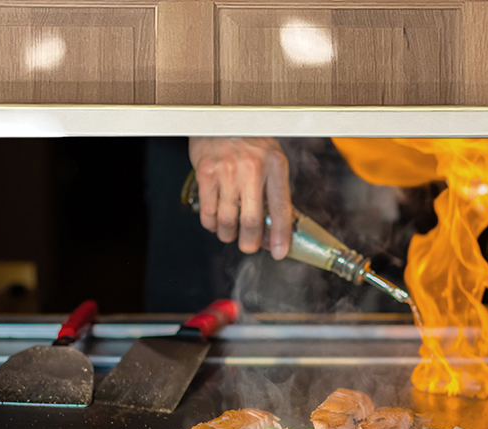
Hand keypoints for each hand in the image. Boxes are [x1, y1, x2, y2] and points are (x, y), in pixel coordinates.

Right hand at [188, 137, 292, 258]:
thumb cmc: (249, 140)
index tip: (279, 252)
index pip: (281, 210)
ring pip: (228, 221)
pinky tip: (216, 221)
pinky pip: (209, 212)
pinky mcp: (206, 173)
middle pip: (252, 221)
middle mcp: (252, 168)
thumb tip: (277, 227)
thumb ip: (275, 190)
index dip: (280, 236)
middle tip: (248, 246)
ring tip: (230, 233)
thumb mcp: (272, 159)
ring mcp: (227, 171)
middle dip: (250, 242)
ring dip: (229, 235)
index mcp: (275, 165)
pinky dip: (212, 224)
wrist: (220, 116)